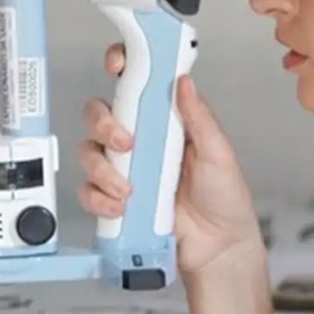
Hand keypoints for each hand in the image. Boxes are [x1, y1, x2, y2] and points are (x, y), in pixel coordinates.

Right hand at [78, 43, 261, 273]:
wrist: (218, 248)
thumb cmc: (224, 198)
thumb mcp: (219, 153)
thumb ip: (199, 118)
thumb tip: (185, 82)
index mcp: (163, 120)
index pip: (134, 83)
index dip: (120, 66)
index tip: (117, 65)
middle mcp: (139, 140)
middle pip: (98, 114)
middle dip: (104, 125)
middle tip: (125, 142)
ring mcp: (124, 168)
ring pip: (88, 152)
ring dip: (102, 169)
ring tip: (128, 188)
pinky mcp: (113, 197)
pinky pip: (89, 191)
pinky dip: (98, 198)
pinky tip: (120, 207)